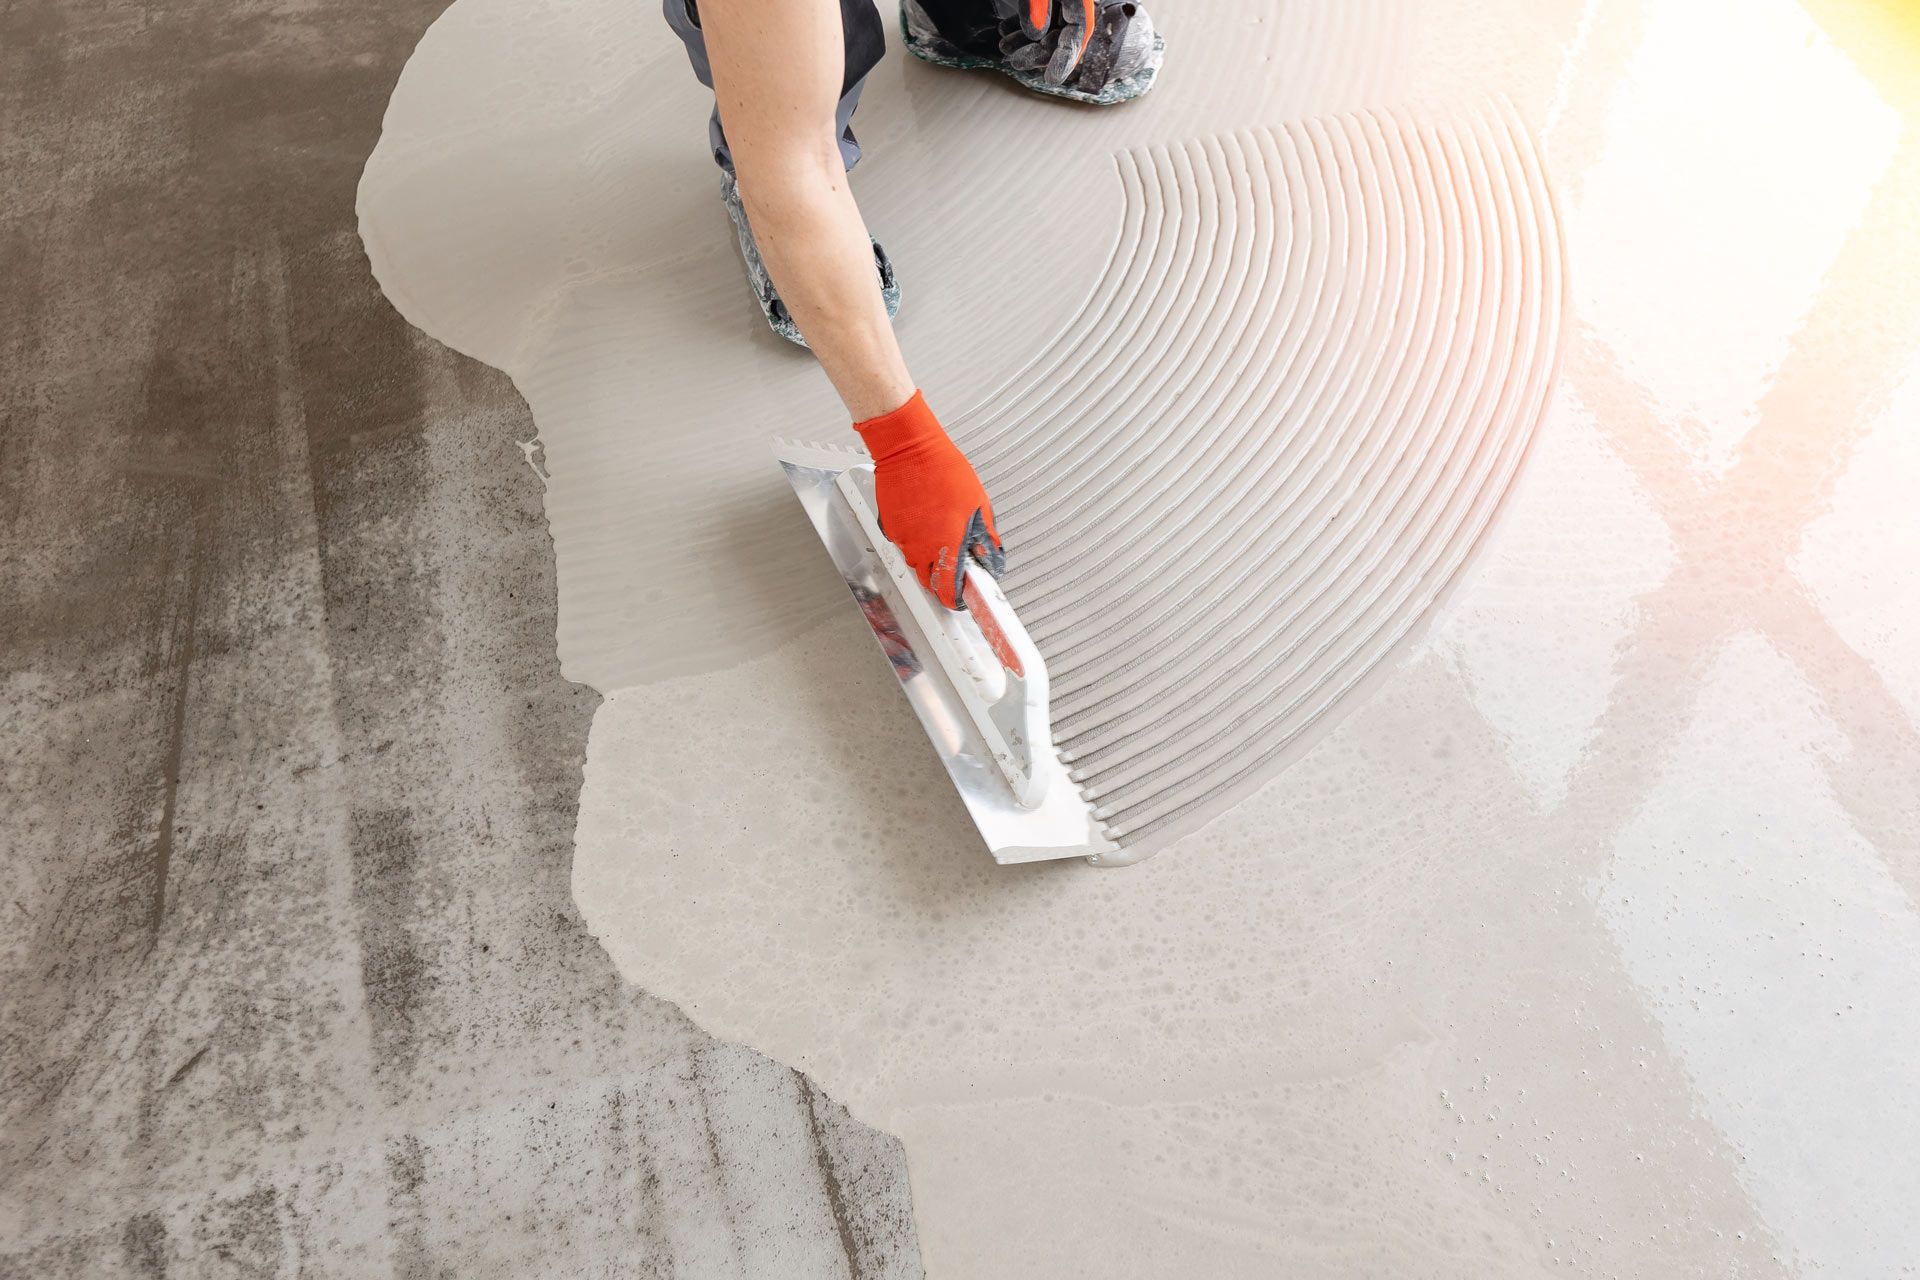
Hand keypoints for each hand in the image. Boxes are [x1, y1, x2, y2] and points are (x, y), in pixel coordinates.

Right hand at [854, 390, 1004, 609]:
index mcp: (946, 545)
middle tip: (954, 568)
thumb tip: (990, 556)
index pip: (948, 591)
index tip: (963, 597)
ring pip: (915, 564)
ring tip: (939, 536)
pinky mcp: (890, 528)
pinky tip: (924, 521)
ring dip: (928, 560)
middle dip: (942, 580)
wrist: (908, 449)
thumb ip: (985, 537)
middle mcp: (921, 547)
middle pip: (929, 582)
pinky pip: (903, 545)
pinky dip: (914, 541)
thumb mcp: (979, 504)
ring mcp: (903, 539)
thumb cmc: (943, 469)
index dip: (956, 599)